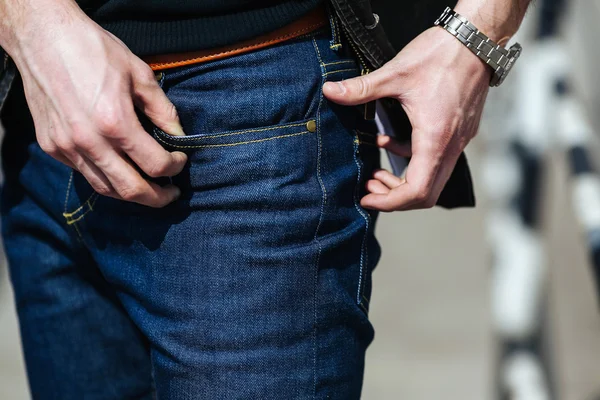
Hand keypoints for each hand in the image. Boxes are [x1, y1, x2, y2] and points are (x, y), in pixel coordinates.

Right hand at [7, 2, 186, 206]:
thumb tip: (179, 135)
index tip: (181, 160)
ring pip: (105, 188)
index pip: (155, 165)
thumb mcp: (139, 74)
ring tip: (148, 188)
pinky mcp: (52, 146)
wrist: (42, 36)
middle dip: (157, 198)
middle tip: (171, 194)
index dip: (175, 167)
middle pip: (131, 190)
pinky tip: (119, 169)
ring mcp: (67, 147)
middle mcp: (89, 142)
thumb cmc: (92, 49)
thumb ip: (162, 110)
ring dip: (131, 193)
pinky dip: (106, 177)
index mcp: (115, 123)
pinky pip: (84, 173)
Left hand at [323, 27, 490, 210]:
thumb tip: (330, 91)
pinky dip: (413, 160)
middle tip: (369, 189)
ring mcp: (459, 140)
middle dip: (395, 197)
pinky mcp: (460, 131)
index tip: (367, 199)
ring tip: (377, 173)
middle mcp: (452, 145)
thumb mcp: (395, 73)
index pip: (416, 191)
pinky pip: (437, 159)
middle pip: (426, 193)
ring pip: (433, 178)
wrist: (476, 38)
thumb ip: (360, 88)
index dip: (390, 203)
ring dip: (403, 181)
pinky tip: (391, 142)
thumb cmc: (441, 55)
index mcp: (435, 138)